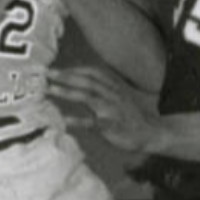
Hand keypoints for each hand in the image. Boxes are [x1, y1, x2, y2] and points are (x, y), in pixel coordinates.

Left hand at [47, 65, 161, 152]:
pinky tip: (65, 121)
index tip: (56, 69)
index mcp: (113, 86)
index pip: (91, 72)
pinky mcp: (113, 126)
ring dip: (68, 92)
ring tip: (50, 90)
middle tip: (46, 74)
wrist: (153, 131)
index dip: (73, 69)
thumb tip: (83, 85)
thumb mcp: (120, 96)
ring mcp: (112, 109)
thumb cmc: (133, 115)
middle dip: (65, 76)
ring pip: (88, 96)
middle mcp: (112, 93)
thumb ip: (103, 89)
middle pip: (86, 81)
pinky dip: (79, 121)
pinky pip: (94, 123)